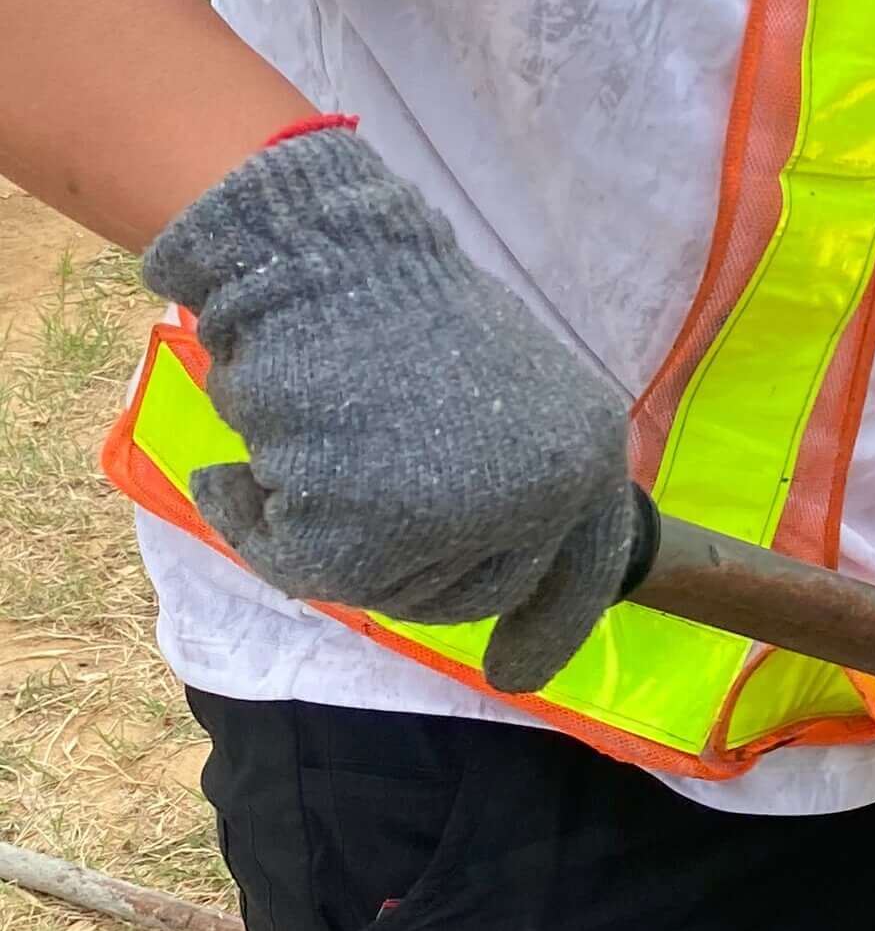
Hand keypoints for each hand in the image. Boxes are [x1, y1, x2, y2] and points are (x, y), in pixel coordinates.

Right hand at [147, 128, 638, 693]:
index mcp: (586, 454)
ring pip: (379, 586)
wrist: (319, 253)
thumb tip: (494, 560)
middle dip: (402, 563)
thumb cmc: (397, 304)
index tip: (513, 677)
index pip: (580, 572)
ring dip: (324, 529)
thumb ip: (513, 470)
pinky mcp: (360, 538)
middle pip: (464, 594)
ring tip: (303, 439)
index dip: (550, 628)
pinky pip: (296, 567)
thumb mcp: (501, 382)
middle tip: (346, 490)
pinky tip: (232, 471)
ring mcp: (454, 523)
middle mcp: (538, 498)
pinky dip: (249, 521)